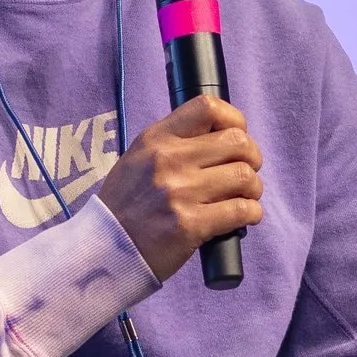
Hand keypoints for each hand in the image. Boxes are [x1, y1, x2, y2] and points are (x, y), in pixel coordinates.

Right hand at [96, 95, 262, 281]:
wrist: (104, 249)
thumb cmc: (125, 207)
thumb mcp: (138, 160)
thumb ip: (173, 144)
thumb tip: (219, 137)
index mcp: (156, 139)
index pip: (207, 108)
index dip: (234, 119)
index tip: (237, 135)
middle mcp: (168, 160)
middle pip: (237, 142)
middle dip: (252, 157)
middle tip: (246, 172)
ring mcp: (179, 193)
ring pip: (244, 177)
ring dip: (253, 188)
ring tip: (244, 197)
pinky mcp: (190, 225)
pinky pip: (241, 210)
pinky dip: (251, 213)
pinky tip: (244, 217)